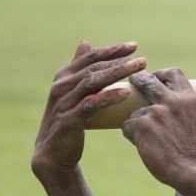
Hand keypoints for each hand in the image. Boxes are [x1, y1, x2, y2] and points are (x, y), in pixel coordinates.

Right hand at [32, 41, 146, 179]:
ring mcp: (64, 101)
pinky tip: (125, 93)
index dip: (112, 50)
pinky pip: (91, 104)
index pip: (91, 57)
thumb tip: (85, 42)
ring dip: (117, 73)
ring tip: (138, 70)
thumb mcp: (72, 92)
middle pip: (94, 67)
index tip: (134, 46)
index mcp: (64, 76)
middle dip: (119, 60)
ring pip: (93, 81)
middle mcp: (62, 85)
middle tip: (142, 59)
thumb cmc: (68, 120)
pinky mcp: (69, 118)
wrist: (53, 153)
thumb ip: (79, 68)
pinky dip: (108, 97)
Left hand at [121, 68, 195, 189]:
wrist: (190, 170)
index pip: (174, 73)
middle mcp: (172, 101)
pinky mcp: (142, 125)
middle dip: (137, 79)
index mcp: (188, 99)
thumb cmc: (192, 151)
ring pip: (136, 111)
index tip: (156, 79)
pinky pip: (128, 126)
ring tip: (150, 140)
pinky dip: (132, 136)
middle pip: (147, 80)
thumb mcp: (194, 121)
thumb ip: (181, 109)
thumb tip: (167, 103)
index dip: (161, 74)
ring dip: (138, 124)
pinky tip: (143, 146)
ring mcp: (155, 112)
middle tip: (133, 82)